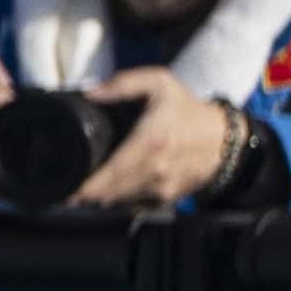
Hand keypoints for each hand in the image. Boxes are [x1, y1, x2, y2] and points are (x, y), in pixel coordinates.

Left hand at [64, 65, 242, 209]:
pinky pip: (132, 207)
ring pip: (117, 203)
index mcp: (150, 141)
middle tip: (66, 189)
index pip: (110, 173)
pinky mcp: (165, 200)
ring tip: (83, 190)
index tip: (67, 187)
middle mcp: (155, 170)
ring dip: (98, 199)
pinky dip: (117, 201)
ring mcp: (160, 189)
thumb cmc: (188, 110)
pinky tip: (108, 191)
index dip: (84, 186)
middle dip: (84, 195)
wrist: (223, 142)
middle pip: (108, 194)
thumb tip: (90, 94)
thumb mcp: (160, 83)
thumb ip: (123, 84)